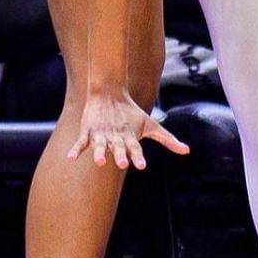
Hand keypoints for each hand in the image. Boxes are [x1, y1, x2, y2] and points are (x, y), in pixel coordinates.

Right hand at [67, 90, 189, 168]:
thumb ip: (168, 140)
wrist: (109, 92)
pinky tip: (70, 159)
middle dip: (121, 154)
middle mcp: (116, 136)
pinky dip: (75, 150)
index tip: (141, 165)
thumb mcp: (152, 125)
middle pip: (119, 147)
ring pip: (100, 145)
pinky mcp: (88, 131)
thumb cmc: (132, 113)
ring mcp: (101, 133)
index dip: (138, 156)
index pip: (135, 147)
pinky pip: (81, 142)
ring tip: (100, 162)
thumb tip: (187, 151)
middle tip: (123, 164)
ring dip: (100, 153)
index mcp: (130, 136)